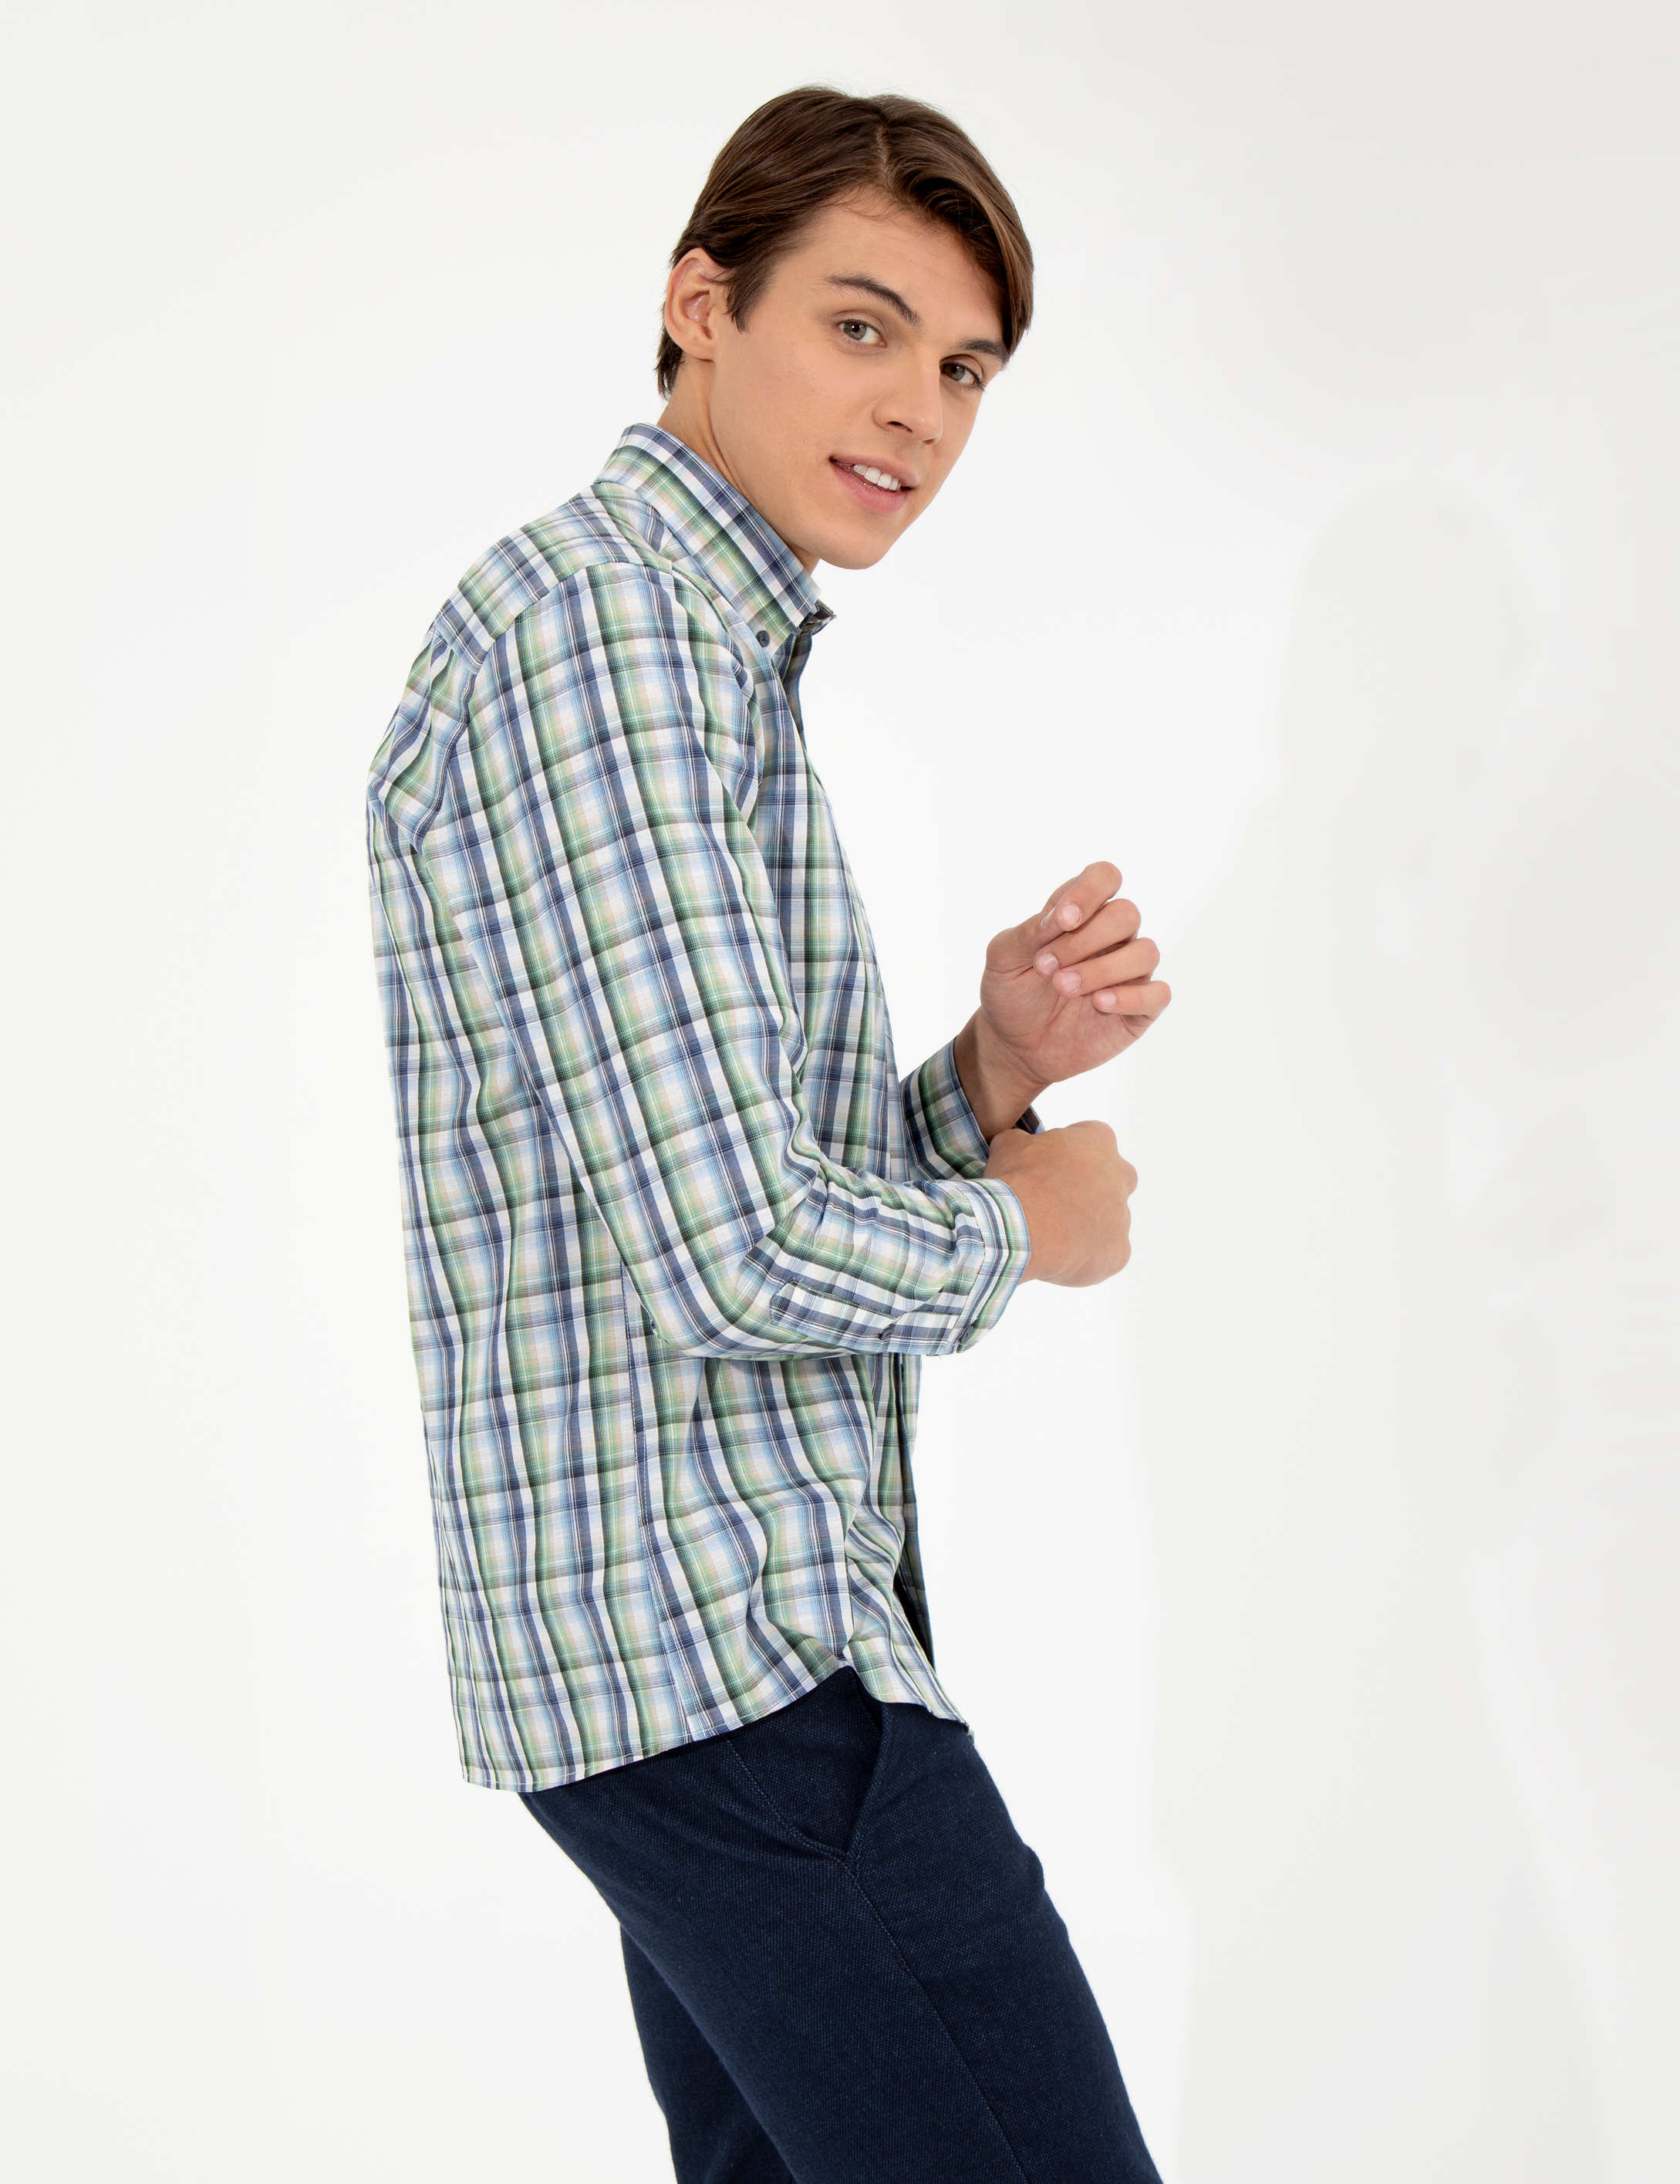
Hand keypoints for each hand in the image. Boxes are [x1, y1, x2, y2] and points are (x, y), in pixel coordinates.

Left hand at [977, 861, 1170, 1095]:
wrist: (1015, 1047)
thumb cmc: (1012, 993)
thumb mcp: (1003, 959)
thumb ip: (1028, 931)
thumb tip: (1061, 916)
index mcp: (1081, 914)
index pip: (1104, 877)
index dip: (1089, 892)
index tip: (1062, 921)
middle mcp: (1112, 937)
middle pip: (1127, 914)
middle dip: (1084, 940)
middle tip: (1046, 968)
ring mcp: (1129, 972)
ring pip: (1146, 952)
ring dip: (1102, 969)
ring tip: (1064, 987)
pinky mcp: (1140, 1009)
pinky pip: (1158, 994)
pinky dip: (1130, 996)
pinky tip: (1099, 1003)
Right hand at [983, 1120, 1137, 1284]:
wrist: (1020, 1228)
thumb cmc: (1018, 1181)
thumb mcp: (1008, 1146)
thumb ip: (1022, 1141)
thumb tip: (1018, 1145)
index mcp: (1098, 1141)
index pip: (1091, 1139)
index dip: (1067, 1154)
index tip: (1046, 1167)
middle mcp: (1120, 1176)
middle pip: (1110, 1180)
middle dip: (1088, 1189)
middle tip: (1055, 1200)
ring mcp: (1123, 1217)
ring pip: (1107, 1220)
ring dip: (1085, 1224)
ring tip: (1051, 1233)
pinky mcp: (1119, 1253)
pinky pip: (1106, 1254)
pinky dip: (1087, 1256)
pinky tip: (1060, 1256)